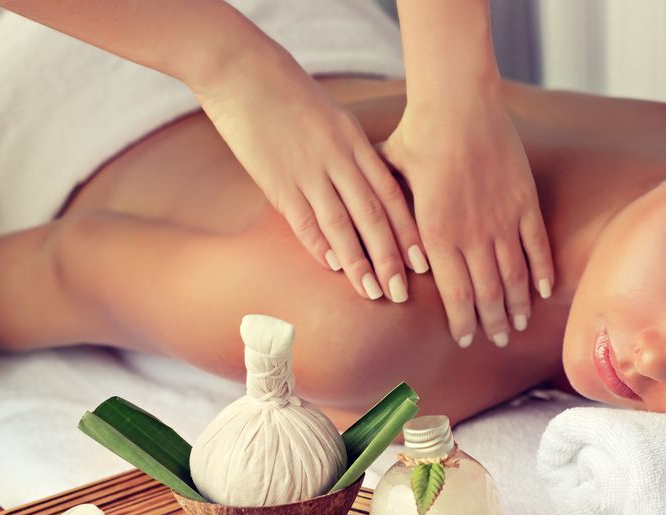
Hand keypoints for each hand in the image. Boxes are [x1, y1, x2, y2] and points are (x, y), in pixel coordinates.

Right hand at [192, 47, 423, 302]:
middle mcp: (338, 159)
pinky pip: (303, 218)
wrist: (242, 70)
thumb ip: (354, 156)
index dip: (409, 232)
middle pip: (372, 216)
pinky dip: (318, 244)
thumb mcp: (335, 120)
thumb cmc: (290, 95)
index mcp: (356, 144)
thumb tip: (372, 191)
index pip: (391, 196)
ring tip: (373, 292)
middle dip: (390, 257)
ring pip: (341, 224)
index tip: (423, 262)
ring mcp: (307, 170)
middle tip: (403, 292)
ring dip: (358, 261)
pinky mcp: (276, 179)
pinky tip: (332, 267)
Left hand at [379, 94, 554, 347]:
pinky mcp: (525, 201)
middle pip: (487, 293)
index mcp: (436, 234)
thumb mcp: (392, 179)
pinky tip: (543, 291)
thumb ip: (392, 217)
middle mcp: (472, 235)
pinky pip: (537, 246)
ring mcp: (502, 220)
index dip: (463, 322)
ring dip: (518, 304)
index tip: (466, 339)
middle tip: (496, 340)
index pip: (455, 295)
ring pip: (514, 276)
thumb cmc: (418, 137)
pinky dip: (541, 271)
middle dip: (492, 322)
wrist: (458, 103)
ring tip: (519, 324)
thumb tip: (391, 253)